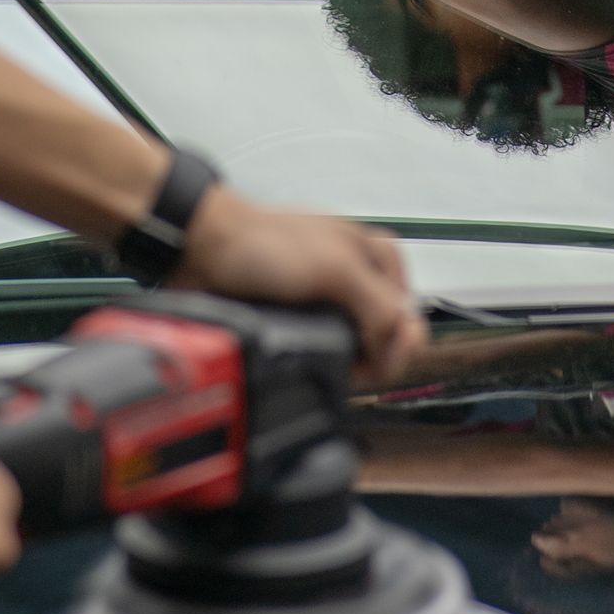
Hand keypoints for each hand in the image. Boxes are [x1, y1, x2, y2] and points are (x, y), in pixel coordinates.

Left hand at [172, 186, 424, 382]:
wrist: (203, 247)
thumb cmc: (262, 244)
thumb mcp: (336, 270)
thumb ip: (378, 306)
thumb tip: (398, 346)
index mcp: (378, 255)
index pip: (410, 316)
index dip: (397, 347)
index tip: (373, 365)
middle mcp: (358, 274)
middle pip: (385, 334)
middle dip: (373, 358)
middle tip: (351, 370)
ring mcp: (329, 294)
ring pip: (355, 344)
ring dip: (347, 363)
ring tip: (329, 369)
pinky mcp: (301, 312)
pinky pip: (324, 346)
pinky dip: (322, 359)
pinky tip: (310, 363)